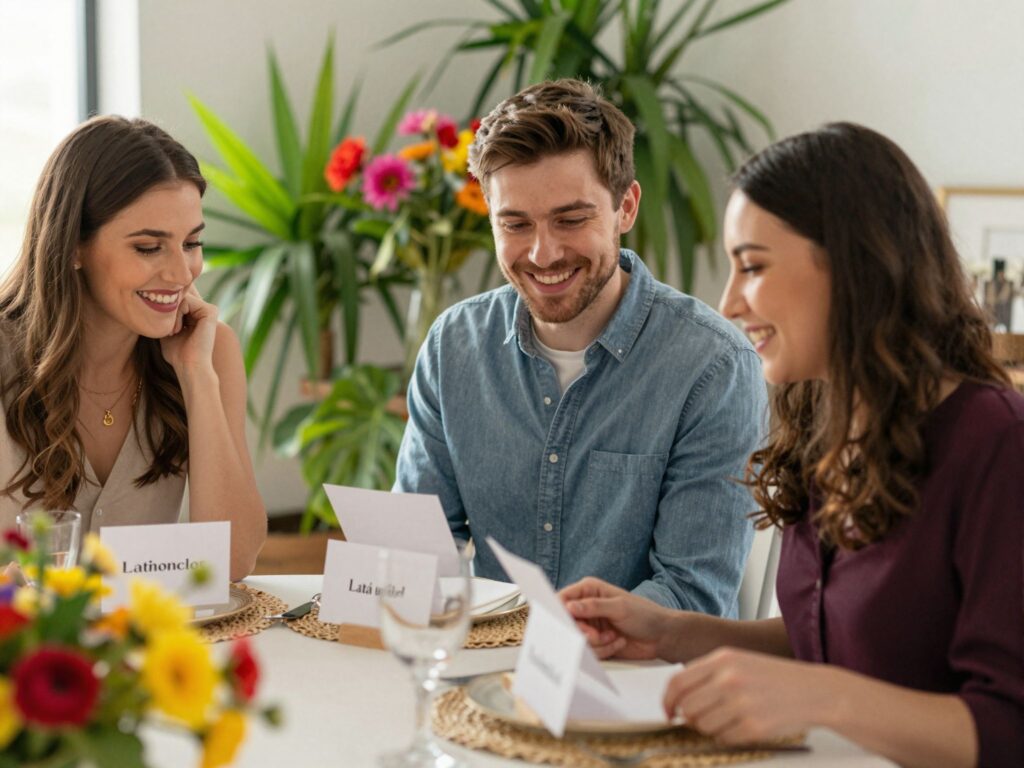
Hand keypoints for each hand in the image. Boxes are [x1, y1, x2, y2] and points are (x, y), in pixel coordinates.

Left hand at [160, 285, 217, 377]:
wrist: (190, 367)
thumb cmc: (177, 354)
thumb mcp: (166, 331)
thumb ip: (164, 317)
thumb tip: (150, 302)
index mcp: (198, 316)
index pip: (176, 301)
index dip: (165, 313)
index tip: (165, 332)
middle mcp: (205, 311)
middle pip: (178, 296)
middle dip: (168, 312)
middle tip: (168, 332)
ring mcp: (210, 310)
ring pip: (181, 297)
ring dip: (171, 314)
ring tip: (172, 331)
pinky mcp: (211, 311)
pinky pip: (186, 301)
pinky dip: (177, 314)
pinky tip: (177, 329)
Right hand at [559, 577, 671, 659]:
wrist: (662, 636)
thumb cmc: (644, 614)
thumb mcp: (620, 607)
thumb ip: (593, 607)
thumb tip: (569, 606)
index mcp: (588, 590)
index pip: (563, 598)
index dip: (559, 611)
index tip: (566, 623)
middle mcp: (586, 607)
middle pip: (567, 623)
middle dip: (582, 632)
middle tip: (594, 636)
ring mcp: (590, 626)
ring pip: (577, 640)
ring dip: (597, 643)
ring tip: (614, 636)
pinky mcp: (596, 643)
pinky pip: (589, 651)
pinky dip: (604, 650)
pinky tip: (618, 642)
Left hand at [663, 648, 837, 742]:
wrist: (815, 691)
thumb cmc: (773, 677)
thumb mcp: (738, 661)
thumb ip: (707, 675)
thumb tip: (678, 699)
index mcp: (722, 659)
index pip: (678, 683)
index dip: (667, 701)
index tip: (668, 711)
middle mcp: (729, 679)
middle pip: (687, 708)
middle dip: (689, 718)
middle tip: (700, 719)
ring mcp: (741, 704)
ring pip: (703, 726)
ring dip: (709, 728)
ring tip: (729, 719)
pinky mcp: (753, 726)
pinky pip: (723, 738)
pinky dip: (727, 737)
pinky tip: (743, 726)